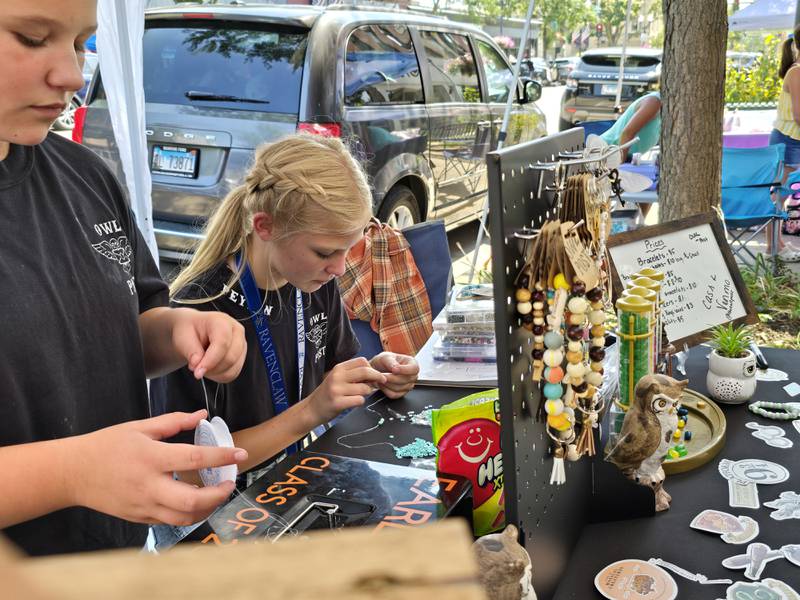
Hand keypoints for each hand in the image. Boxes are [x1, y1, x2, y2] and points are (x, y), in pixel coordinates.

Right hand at [66, 410, 247, 525]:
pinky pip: (170, 521)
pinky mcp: (139, 519)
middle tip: (230, 482)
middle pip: (193, 501)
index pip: (195, 459)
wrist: (72, 473)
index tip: (241, 453)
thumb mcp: (139, 427)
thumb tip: (202, 414)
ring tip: (217, 493)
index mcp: (151, 458)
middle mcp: (149, 486)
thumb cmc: (106, 445)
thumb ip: (174, 421)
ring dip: (208, 508)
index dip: (222, 457)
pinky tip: (196, 501)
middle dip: (219, 494)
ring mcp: (143, 506)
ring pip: (184, 517)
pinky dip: (188, 514)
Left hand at [172, 309, 245, 381]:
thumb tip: (197, 364)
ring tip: (202, 364)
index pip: (222, 343)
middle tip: (196, 368)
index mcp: (222, 321)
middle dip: (212, 368)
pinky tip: (210, 367)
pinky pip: (233, 373)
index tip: (198, 371)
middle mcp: (236, 331)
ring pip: (233, 368)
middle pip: (231, 358)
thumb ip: (191, 350)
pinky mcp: (241, 356)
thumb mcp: (183, 336)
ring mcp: (241, 344)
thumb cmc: (190, 329)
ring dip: (215, 373)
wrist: (194, 330)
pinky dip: (219, 375)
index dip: (210, 360)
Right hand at [304, 358, 386, 424]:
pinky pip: (359, 400)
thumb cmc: (329, 393)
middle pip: (365, 371)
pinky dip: (360, 402)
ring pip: (364, 388)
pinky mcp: (337, 403)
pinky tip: (352, 403)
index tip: (375, 374)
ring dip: (366, 393)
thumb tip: (374, 374)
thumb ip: (353, 374)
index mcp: (338, 368)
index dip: (372, 368)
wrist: (312, 409)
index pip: (362, 361)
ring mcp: (336, 390)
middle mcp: (337, 376)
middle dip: (377, 377)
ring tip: (357, 395)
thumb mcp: (338, 378)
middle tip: (381, 381)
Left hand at [370, 352, 418, 398]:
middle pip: (406, 380)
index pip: (414, 369)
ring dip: (387, 384)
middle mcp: (412, 375)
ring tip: (381, 378)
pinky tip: (382, 384)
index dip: (405, 370)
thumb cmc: (384, 361)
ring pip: (399, 388)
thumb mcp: (386, 357)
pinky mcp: (401, 393)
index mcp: (412, 363)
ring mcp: (408, 385)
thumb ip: (391, 361)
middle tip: (382, 375)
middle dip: (392, 378)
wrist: (377, 369)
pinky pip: (394, 395)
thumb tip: (396, 368)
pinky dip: (386, 390)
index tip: (394, 370)